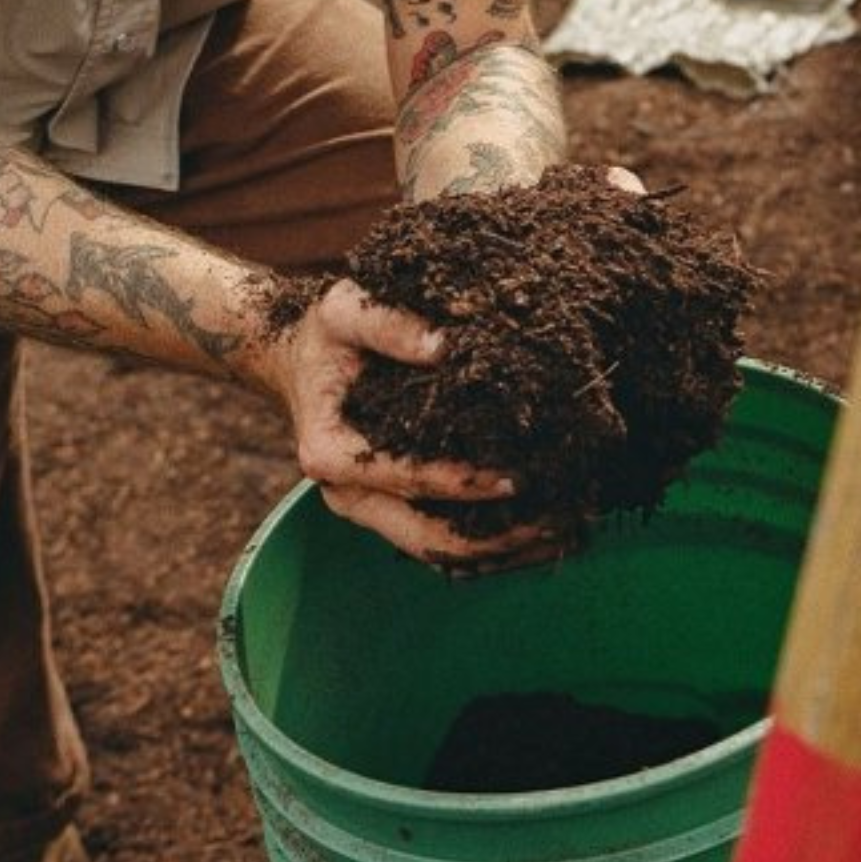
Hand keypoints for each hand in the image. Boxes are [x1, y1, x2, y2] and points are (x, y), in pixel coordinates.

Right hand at [263, 277, 561, 568]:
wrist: (298, 358)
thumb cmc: (324, 332)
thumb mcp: (345, 309)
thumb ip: (389, 324)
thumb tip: (444, 346)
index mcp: (329, 452)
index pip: (409, 480)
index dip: (465, 483)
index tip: (519, 477)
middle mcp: (344, 494)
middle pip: (426, 539)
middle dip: (495, 539)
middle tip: (558, 523)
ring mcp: (366, 509)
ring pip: (436, 552)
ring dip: (499, 550)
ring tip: (561, 533)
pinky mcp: (386, 511)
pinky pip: (438, 541)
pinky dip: (487, 543)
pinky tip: (536, 528)